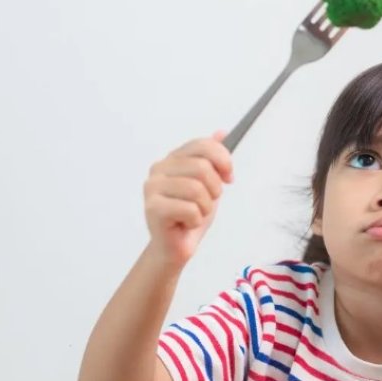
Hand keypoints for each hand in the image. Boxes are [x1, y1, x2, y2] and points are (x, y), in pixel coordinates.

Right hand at [143, 132, 232, 266]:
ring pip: (197, 189)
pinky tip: (185, 223)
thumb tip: (222, 132)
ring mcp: (153, 187)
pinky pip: (190, 209)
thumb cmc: (190, 216)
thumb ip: (213, 158)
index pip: (203, 145)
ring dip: (204, 208)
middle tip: (205, 203)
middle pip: (202, 167)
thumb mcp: (209, 183)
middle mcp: (159, 169)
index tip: (229, 177)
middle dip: (213, 190)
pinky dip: (195, 220)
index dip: (223, 160)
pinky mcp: (153, 208)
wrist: (176, 247)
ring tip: (194, 215)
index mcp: (172, 159)